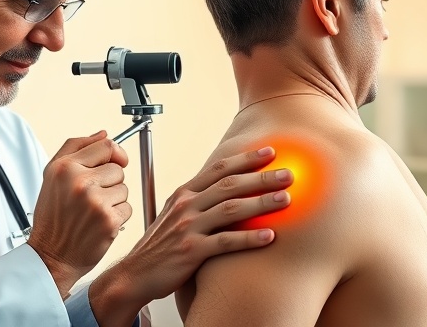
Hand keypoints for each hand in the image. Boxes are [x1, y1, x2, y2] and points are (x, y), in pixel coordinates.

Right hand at [27, 131, 131, 296]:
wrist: (51, 256)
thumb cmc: (53, 218)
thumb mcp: (52, 176)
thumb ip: (76, 148)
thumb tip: (103, 133)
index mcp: (65, 168)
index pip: (106, 146)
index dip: (115, 153)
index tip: (116, 161)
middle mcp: (80, 182)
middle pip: (118, 169)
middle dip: (110, 182)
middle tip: (92, 197)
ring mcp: (96, 201)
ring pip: (124, 188)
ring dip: (114, 200)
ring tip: (93, 211)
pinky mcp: (110, 220)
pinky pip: (127, 208)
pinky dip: (118, 216)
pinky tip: (99, 223)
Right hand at [90, 147, 291, 325]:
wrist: (136, 273)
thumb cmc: (161, 245)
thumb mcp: (176, 214)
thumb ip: (199, 200)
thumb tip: (228, 188)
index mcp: (185, 193)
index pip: (219, 168)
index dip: (246, 158)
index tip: (271, 152)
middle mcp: (186, 205)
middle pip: (230, 185)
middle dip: (262, 177)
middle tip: (289, 174)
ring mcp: (188, 228)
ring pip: (231, 209)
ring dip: (261, 203)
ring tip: (287, 200)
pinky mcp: (192, 252)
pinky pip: (225, 242)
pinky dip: (249, 238)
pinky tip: (269, 237)